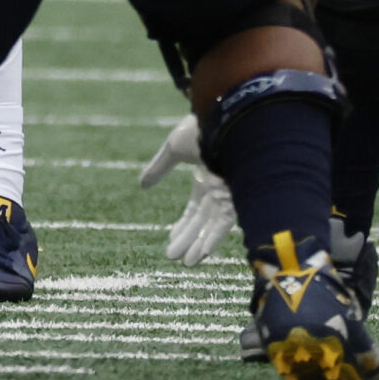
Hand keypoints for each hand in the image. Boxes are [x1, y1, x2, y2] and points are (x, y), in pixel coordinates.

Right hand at [137, 114, 236, 262]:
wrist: (224, 116)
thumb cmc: (200, 127)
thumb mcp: (174, 148)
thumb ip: (159, 168)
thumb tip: (142, 185)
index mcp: (206, 176)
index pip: (195, 209)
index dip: (183, 225)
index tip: (171, 240)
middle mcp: (219, 188)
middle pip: (203, 221)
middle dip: (188, 240)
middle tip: (173, 259)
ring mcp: (229, 192)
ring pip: (213, 225)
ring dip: (200, 245)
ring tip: (187, 263)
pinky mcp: (236, 195)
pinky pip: (226, 222)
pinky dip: (213, 238)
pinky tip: (202, 252)